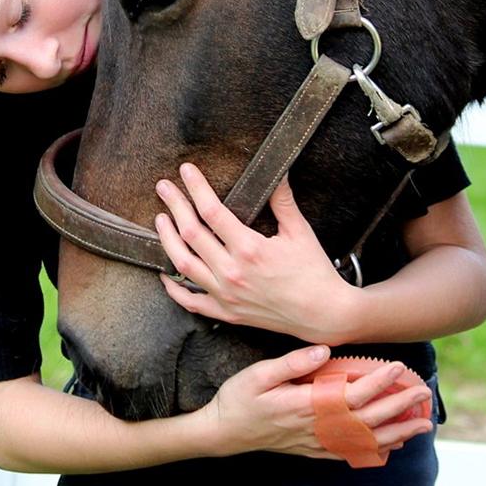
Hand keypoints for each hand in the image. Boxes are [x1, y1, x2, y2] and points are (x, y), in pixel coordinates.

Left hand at [155, 165, 357, 343]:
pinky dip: (174, 288)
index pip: (212, 211)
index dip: (196, 188)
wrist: (323, 314)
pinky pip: (191, 302)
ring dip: (168, 240)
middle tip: (163, 188)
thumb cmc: (314, 271)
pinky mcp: (227, 313)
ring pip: (184, 265)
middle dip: (175, 206)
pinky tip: (165, 273)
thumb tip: (278, 172)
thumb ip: (283, 200)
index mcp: (250, 248)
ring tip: (161, 220)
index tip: (186, 171)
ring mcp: (226, 295)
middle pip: (191, 234)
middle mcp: (232, 272)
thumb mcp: (299, 231)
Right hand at [204, 344, 433, 458]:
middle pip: (366, 418)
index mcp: (305, 405)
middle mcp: (316, 427)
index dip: (377, 381)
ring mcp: (316, 441)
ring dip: (395, 432)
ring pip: (363, 440)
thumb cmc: (238, 399)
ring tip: (421, 424)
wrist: (223, 433)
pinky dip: (373, 450)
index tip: (398, 367)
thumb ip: (292, 363)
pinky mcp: (312, 449)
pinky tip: (391, 445)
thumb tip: (324, 349)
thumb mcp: (258, 374)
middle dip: (398, 406)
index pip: (351, 393)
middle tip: (423, 393)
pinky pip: (350, 452)